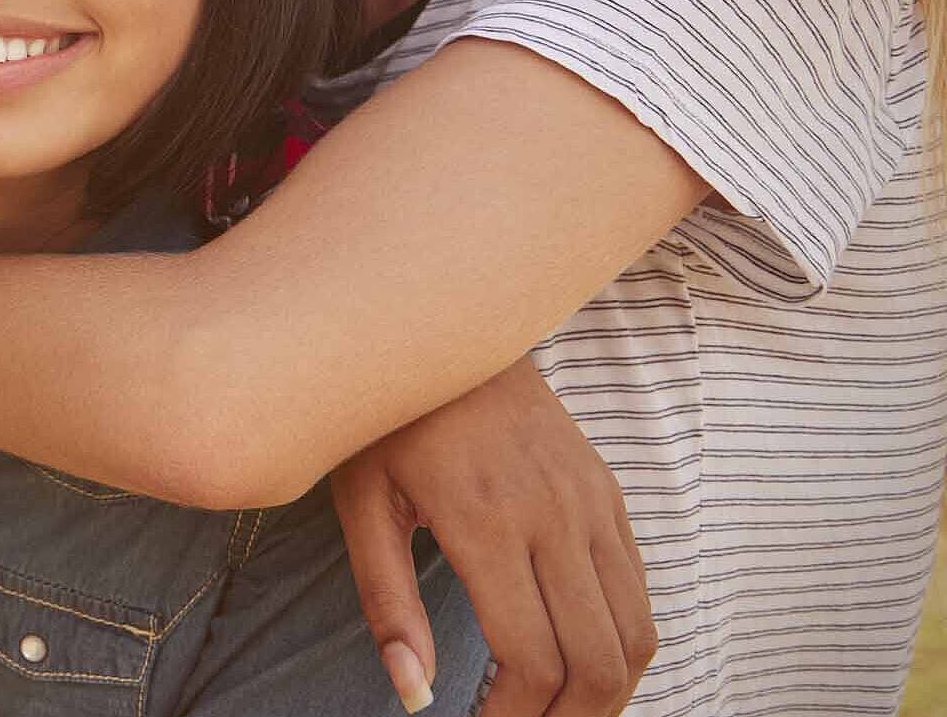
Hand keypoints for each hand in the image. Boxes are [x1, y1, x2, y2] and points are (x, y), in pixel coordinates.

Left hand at [333, 357, 652, 716]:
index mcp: (487, 522)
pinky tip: (579, 657)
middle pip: (599, 660)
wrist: (441, 323)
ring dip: (607, 691)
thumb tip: (415, 694)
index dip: (515, 716)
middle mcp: (555, 515)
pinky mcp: (609, 492)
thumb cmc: (387, 417)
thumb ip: (387, 602)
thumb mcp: (362, 504)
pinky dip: (623, 641)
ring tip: (557, 709)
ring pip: (636, 633)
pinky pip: (639, 589)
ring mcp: (592, 503)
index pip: (532, 657)